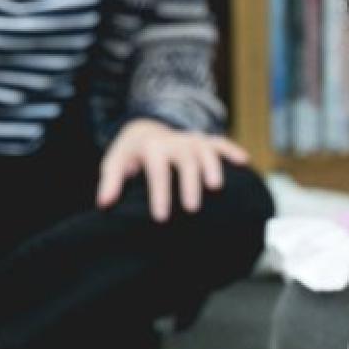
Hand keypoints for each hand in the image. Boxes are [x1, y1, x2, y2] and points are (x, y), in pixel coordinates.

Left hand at [97, 119, 250, 222]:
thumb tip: (104, 203)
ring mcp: (193, 141)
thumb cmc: (131, 154)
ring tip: (216, 188)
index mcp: (152, 148)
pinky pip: (222, 143)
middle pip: (186, 161)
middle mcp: (176, 142)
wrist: (146, 130)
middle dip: (190, 184)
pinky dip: (232, 150)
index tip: (161, 218)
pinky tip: (244, 162)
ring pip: (207, 151)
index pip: (157, 172)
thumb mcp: (115, 163)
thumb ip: (111, 182)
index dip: (159, 195)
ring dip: (213, 167)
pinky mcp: (206, 142)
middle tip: (192, 209)